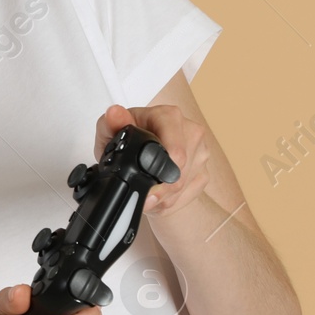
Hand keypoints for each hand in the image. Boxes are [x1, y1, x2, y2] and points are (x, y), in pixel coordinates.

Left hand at [94, 102, 209, 217]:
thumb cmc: (127, 137)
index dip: (163, 172)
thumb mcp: (110, 130)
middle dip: (158, 190)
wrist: (140, 149)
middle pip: (180, 173)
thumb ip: (111, 123)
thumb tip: (114, 113)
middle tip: (141, 193)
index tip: (150, 185)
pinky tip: (159, 193)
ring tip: (147, 190)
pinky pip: (189, 195)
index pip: (176, 150)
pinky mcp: (204, 171)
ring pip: (183, 188)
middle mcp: (191, 131)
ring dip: (162, 198)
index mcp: (170, 116)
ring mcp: (201, 152)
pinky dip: (171, 202)